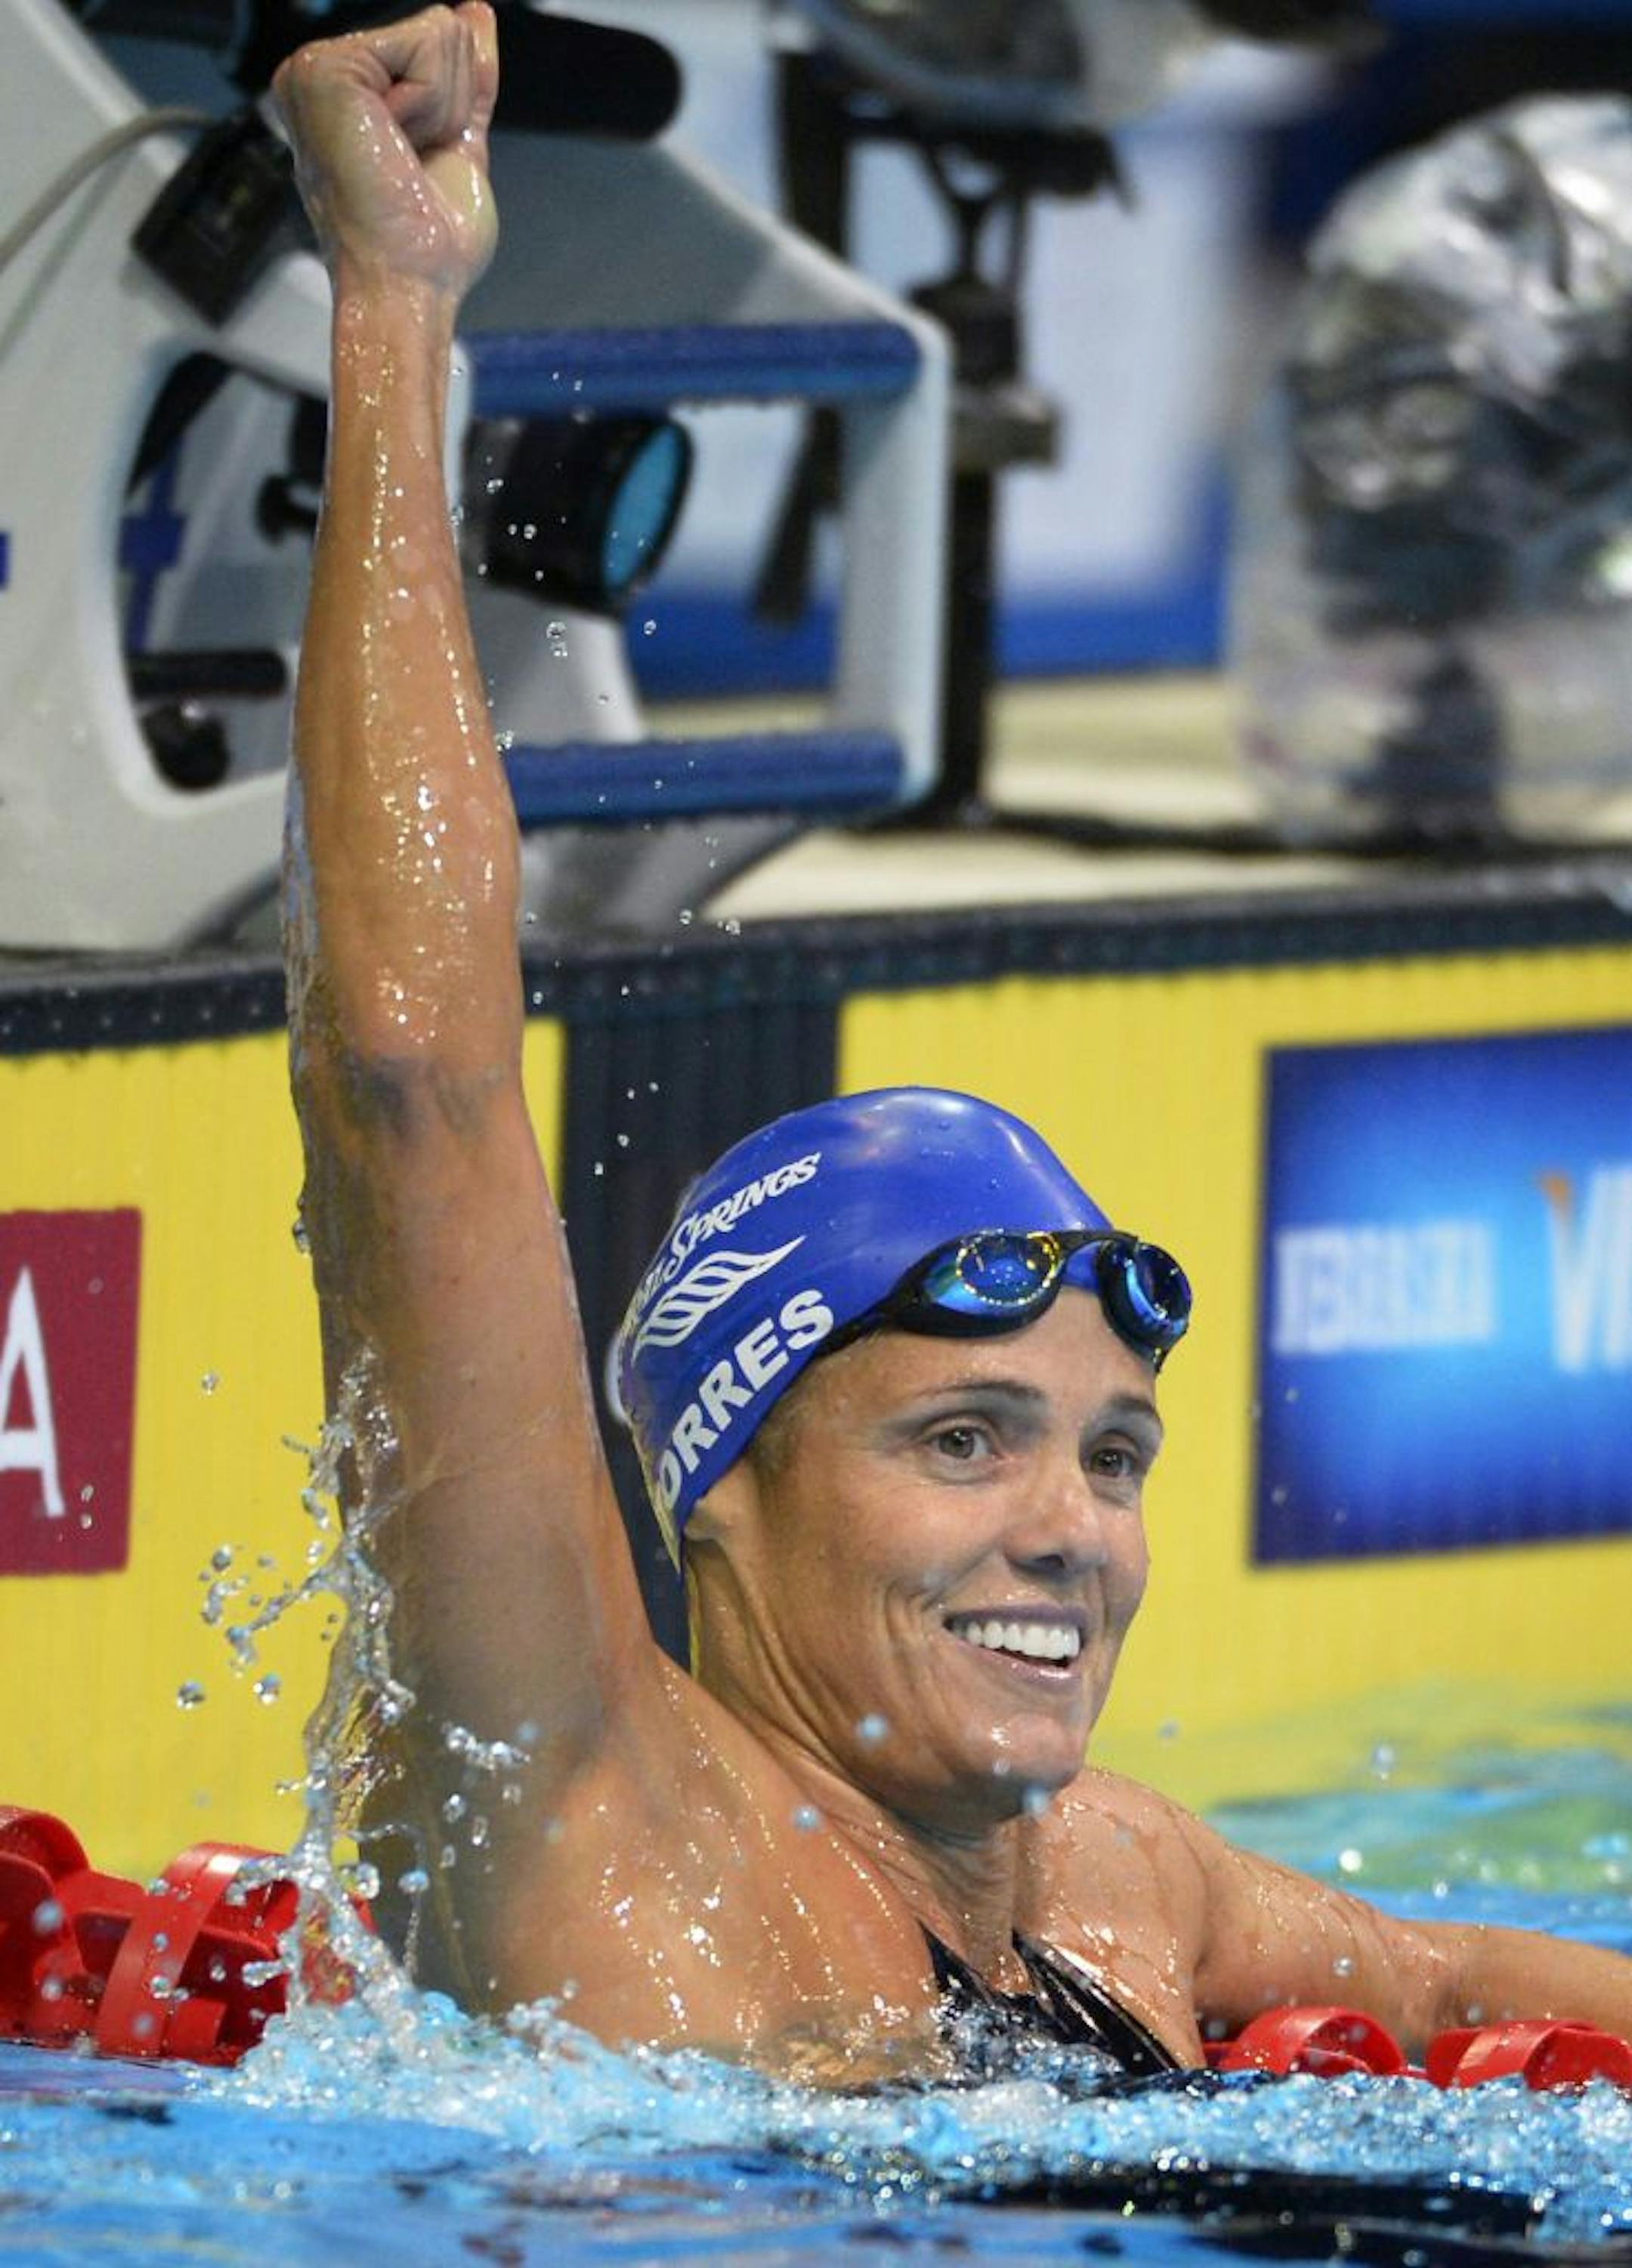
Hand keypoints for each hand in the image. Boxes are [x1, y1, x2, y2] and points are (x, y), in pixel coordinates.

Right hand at [273, 3, 498, 297]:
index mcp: (350, 96)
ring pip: (439, 32)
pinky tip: (395, 146)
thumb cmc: (430, 246)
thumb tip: (473, 12)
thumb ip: (466, 80)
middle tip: (412, 166)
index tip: (419, 167)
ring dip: (442, 109)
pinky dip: (433, 102)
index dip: (455, 109)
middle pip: (441, 31)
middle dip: (451, 105)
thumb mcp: (459, 144)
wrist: (409, 283)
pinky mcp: (325, 68)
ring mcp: (316, 68)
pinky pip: (427, 42)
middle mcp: (323, 75)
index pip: (436, 48)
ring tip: (402, 161)